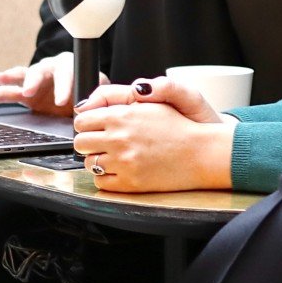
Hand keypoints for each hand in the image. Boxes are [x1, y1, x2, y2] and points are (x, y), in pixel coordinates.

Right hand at [0, 51, 103, 116]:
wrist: (83, 95)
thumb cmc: (90, 88)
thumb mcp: (98, 87)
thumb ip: (97, 92)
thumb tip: (93, 102)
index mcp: (69, 65)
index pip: (66, 72)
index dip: (64, 86)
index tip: (63, 101)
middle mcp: (49, 68)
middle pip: (39, 71)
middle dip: (33, 80)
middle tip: (30, 91)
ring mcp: (34, 80)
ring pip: (19, 77)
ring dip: (10, 79)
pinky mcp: (24, 94)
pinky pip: (5, 93)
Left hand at [72, 80, 233, 191]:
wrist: (201, 153)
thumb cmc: (179, 126)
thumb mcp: (149, 103)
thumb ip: (115, 100)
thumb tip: (85, 107)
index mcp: (121, 116)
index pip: (81, 121)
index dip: (86, 124)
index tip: (93, 127)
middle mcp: (118, 138)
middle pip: (80, 142)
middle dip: (89, 142)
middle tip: (102, 142)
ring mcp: (123, 162)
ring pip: (89, 163)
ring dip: (98, 159)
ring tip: (114, 156)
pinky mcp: (129, 182)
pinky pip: (100, 182)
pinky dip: (106, 177)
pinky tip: (120, 169)